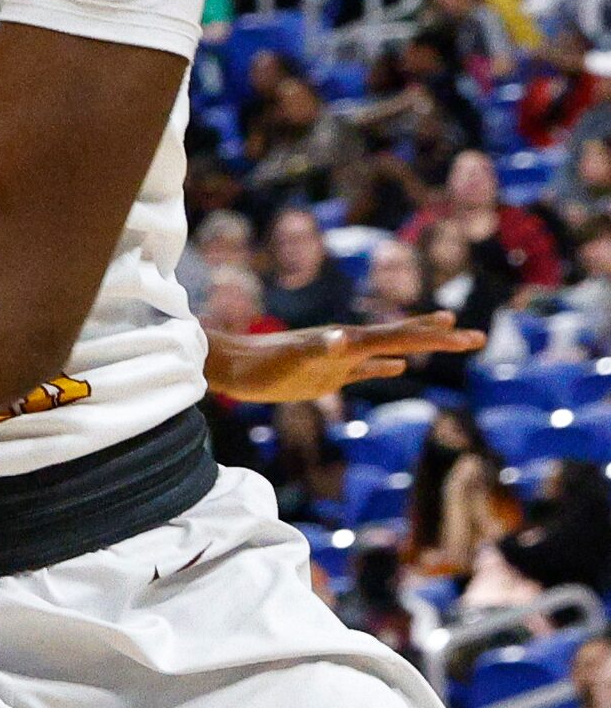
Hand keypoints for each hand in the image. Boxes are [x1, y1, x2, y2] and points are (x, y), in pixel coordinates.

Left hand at [211, 312, 484, 402]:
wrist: (231, 366)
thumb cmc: (259, 364)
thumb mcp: (292, 359)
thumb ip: (318, 349)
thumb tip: (343, 339)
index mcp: (347, 341)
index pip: (398, 337)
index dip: (430, 336)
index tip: (464, 333)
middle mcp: (347, 345)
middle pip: (402, 338)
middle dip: (438, 338)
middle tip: (477, 336)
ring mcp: (338, 359)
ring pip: (388, 350)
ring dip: (419, 348)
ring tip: (448, 340)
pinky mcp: (326, 373)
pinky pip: (363, 369)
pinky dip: (383, 367)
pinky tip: (398, 367)